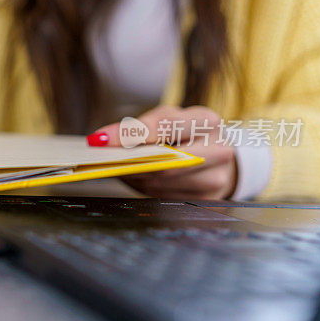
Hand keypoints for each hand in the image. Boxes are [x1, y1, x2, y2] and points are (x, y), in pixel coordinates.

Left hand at [89, 106, 236, 199]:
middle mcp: (218, 152)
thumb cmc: (187, 133)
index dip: (130, 134)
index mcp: (207, 122)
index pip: (164, 127)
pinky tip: (133, 179)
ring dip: (132, 177)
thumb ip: (139, 127)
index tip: (101, 139)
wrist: (218, 157)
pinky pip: (163, 196)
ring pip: (160, 184)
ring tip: (115, 168)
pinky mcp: (205, 202)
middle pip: (163, 163)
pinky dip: (143, 187)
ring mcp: (214, 180)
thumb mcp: (168, 118)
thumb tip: (102, 142)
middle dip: (128, 162)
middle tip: (100, 160)